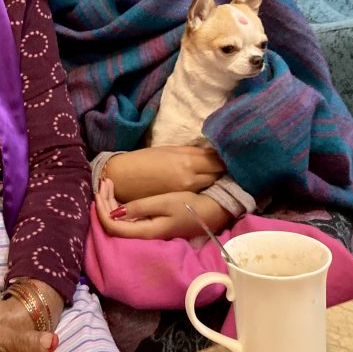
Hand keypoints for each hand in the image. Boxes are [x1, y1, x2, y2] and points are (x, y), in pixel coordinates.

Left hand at [95, 180, 231, 239]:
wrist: (212, 212)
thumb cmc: (190, 206)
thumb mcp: (165, 203)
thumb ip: (140, 208)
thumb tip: (114, 214)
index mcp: (145, 231)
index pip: (112, 226)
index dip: (101, 209)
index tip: (101, 188)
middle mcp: (144, 235)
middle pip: (113, 223)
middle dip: (104, 202)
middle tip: (105, 181)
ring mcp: (148, 231)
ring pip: (120, 221)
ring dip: (111, 203)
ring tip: (110, 184)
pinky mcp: (152, 224)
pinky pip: (128, 218)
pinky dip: (121, 205)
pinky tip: (120, 193)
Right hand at [105, 146, 224, 202]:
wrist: (124, 179)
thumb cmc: (142, 160)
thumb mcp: (168, 150)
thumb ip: (190, 152)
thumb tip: (209, 152)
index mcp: (187, 161)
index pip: (216, 160)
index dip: (224, 156)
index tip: (229, 153)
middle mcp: (191, 178)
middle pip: (218, 173)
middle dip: (223, 168)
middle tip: (227, 163)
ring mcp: (187, 191)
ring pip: (211, 184)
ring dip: (215, 178)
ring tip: (218, 173)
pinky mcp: (182, 201)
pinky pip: (200, 192)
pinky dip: (205, 187)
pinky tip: (205, 184)